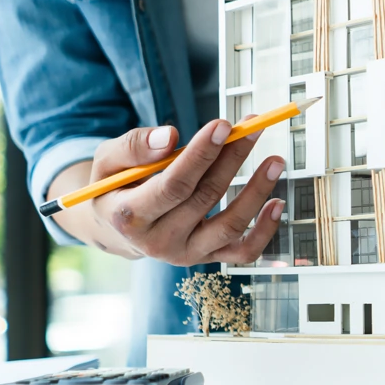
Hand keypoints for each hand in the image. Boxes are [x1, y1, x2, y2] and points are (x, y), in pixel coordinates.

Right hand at [48, 118, 284, 265]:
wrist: (117, 227)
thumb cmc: (115, 187)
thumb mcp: (107, 161)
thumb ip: (133, 146)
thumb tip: (169, 137)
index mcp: (129, 217)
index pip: (173, 185)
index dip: (201, 155)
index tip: (224, 125)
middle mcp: (158, 242)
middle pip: (205, 198)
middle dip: (231, 158)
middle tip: (252, 128)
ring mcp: (186, 254)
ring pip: (230, 226)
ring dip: (257, 191)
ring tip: (275, 160)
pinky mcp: (207, 258)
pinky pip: (243, 252)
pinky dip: (265, 230)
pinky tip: (277, 202)